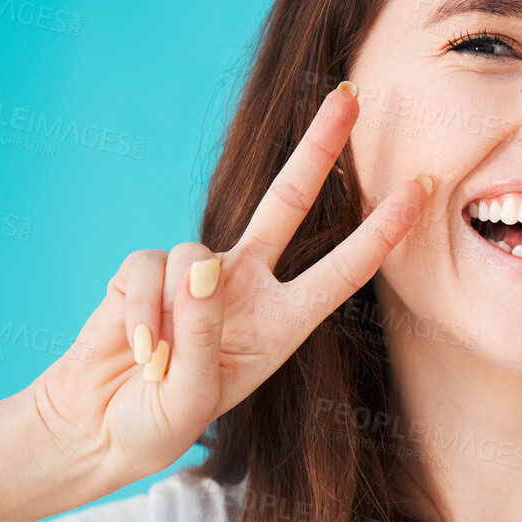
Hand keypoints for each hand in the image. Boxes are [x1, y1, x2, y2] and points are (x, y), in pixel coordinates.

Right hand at [28, 82, 433, 487]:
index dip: (381, 232)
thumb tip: (197, 262)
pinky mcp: (144, 270)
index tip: (423, 189)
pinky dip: (139, 313)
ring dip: (172, 315)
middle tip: (351, 94)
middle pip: (287, 201)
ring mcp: (194, 275)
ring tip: (158, 364)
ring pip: (192, 254)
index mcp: (281, 325)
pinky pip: (146, 271)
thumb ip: (201, 331)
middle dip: (318, 147)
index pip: (342, 271)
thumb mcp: (192, 396)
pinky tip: (137, 350)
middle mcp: (245, 287)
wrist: (98, 427)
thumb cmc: (157, 421)